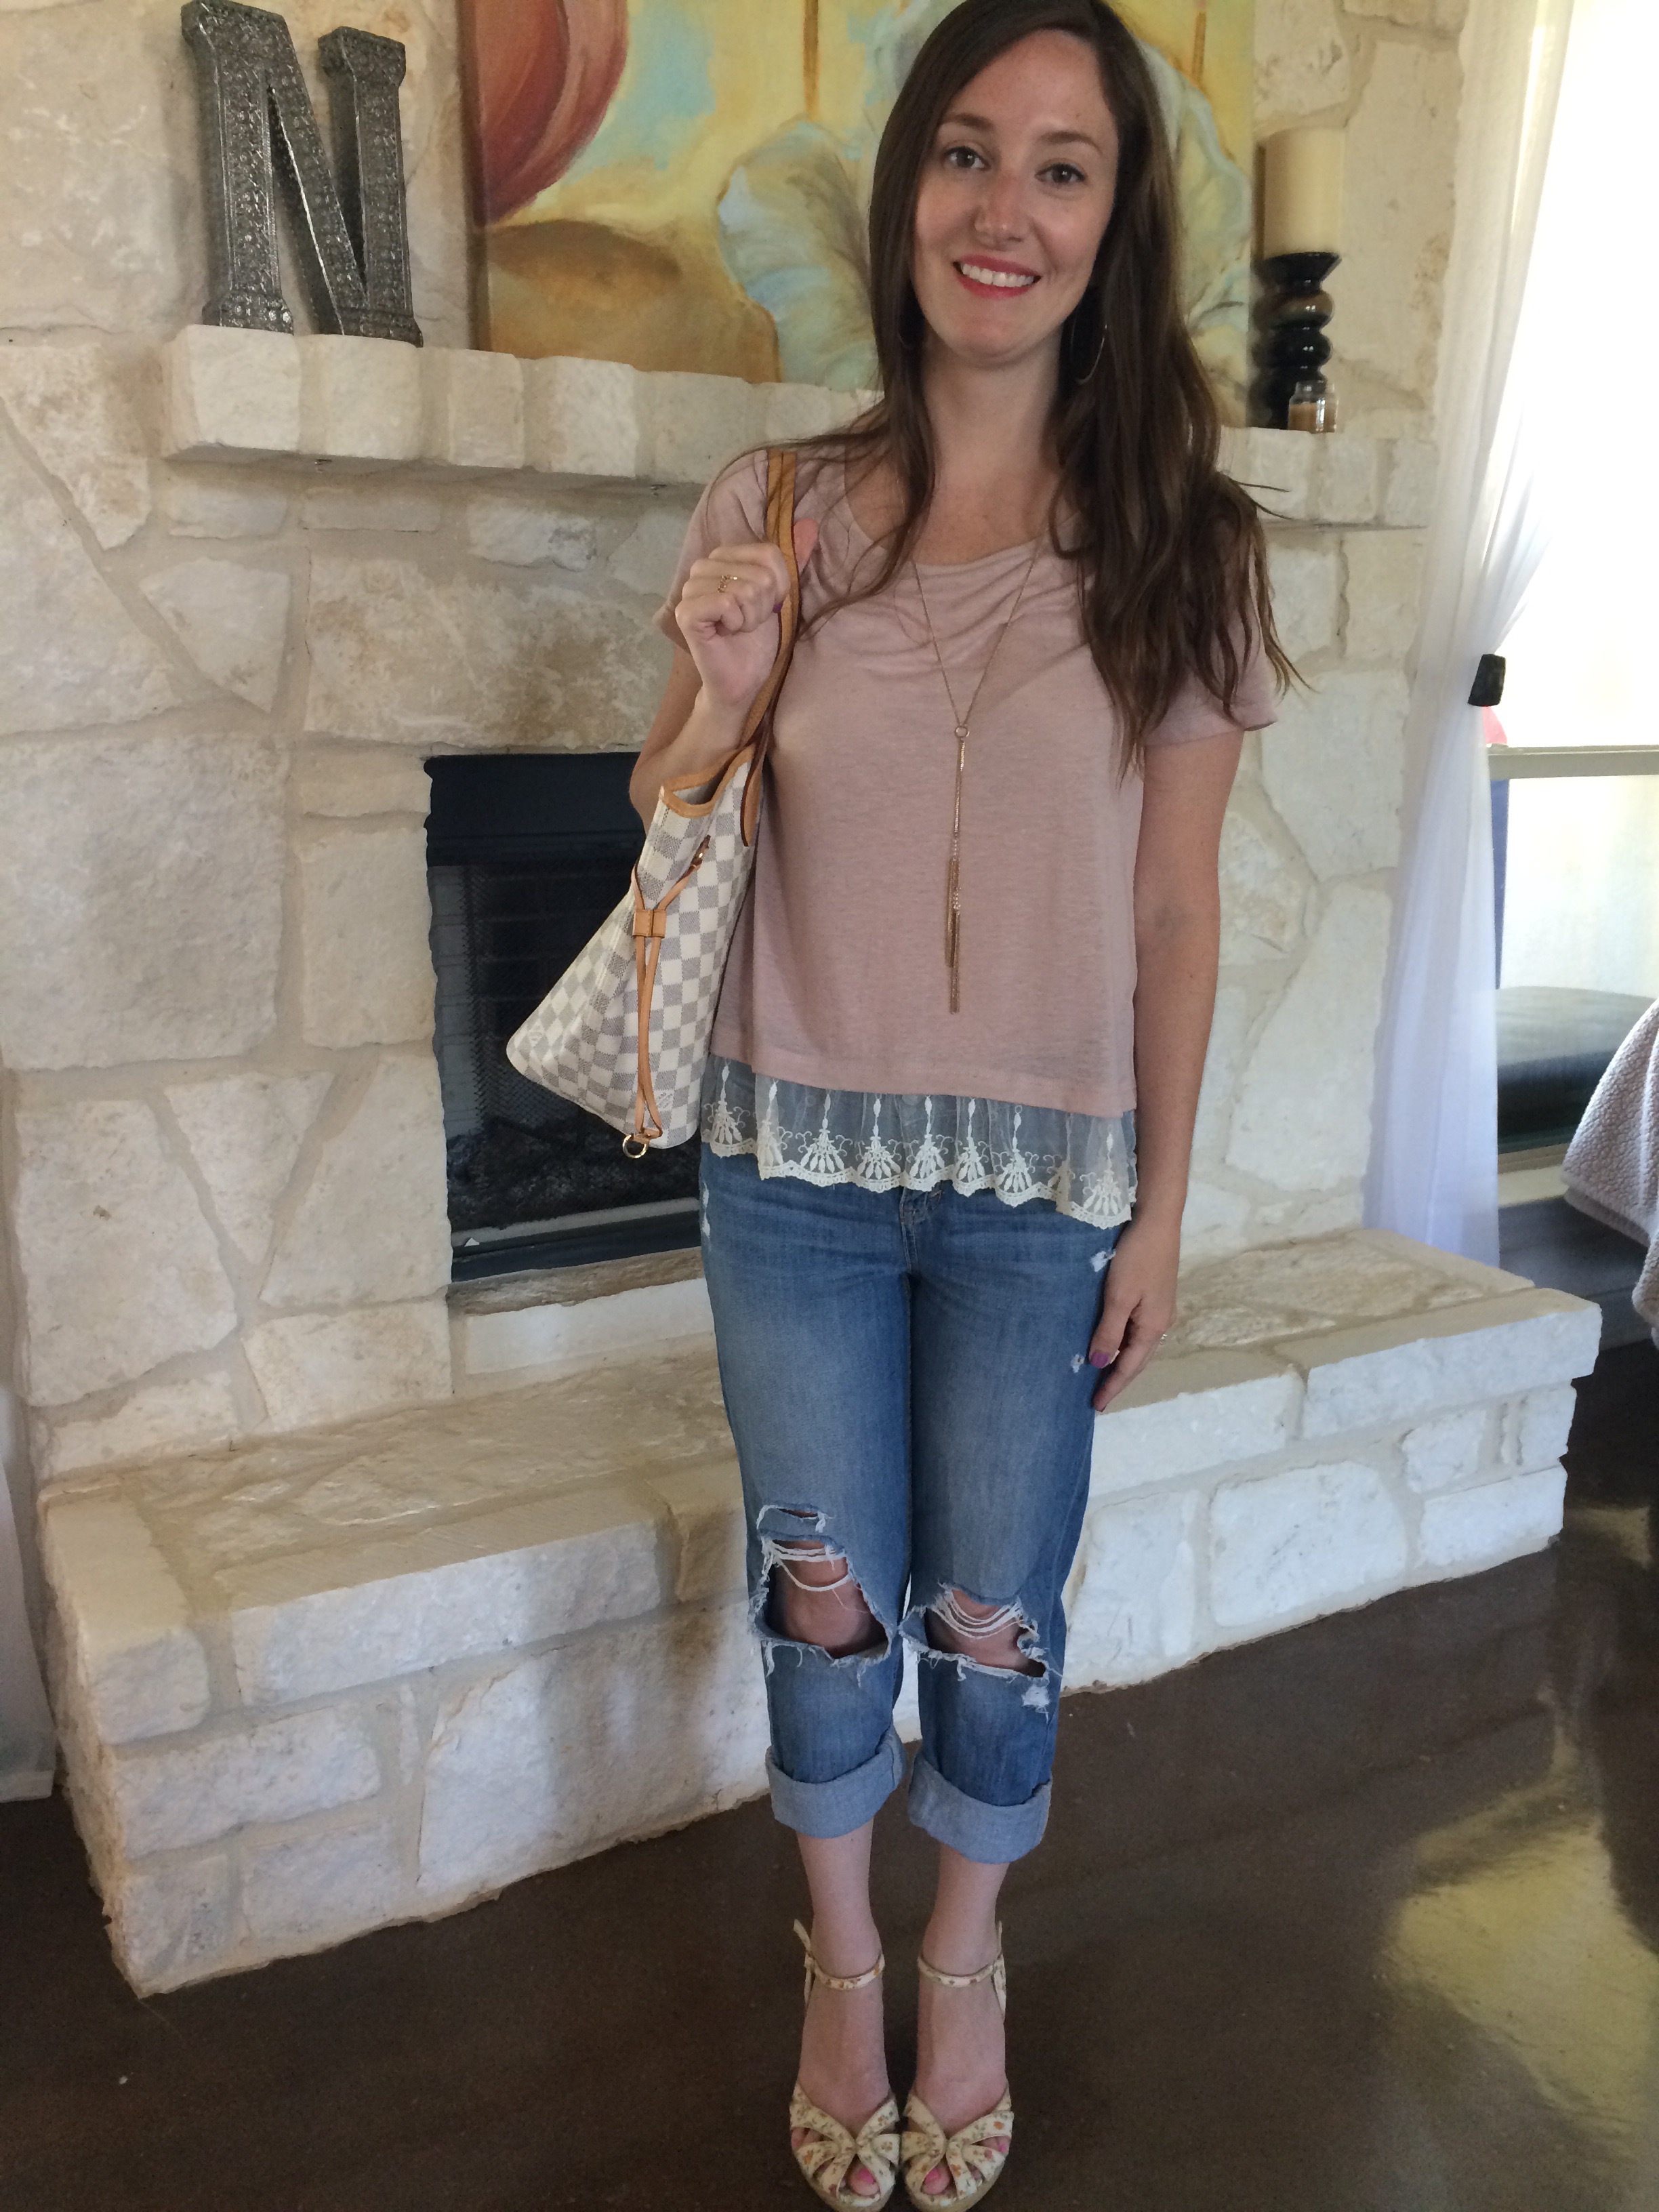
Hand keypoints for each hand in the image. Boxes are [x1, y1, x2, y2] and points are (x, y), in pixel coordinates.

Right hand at [673, 518, 819, 721]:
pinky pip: (725, 603)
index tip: (765, 608)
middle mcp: (702, 567)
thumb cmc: (758, 639)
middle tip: (748, 623)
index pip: (768, 554)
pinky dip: (736, 623)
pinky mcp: (686, 612)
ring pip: (743, 589)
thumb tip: (811, 526)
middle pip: (758, 574)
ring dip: (750, 617)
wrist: (743, 679)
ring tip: (738, 628)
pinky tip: (727, 633)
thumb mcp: (780, 597)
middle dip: (763, 605)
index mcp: (723, 556)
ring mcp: (690, 589)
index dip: (778, 587)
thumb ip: (792, 562)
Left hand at [1087, 1213, 1178, 1411]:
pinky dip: (1123, 1342)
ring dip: (1120, 1361)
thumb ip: (1109, 1332)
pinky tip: (1111, 1341)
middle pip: (1136, 1360)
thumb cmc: (1136, 1257)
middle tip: (1097, 1397)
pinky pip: (1136, 1330)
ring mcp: (1159, 1309)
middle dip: (1117, 1379)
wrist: (1157, 1221)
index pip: (1129, 1367)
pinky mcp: (1154, 1296)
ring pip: (1137, 1345)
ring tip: (1100, 1375)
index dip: (1112, 1387)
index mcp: (1152, 1328)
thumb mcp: (1118, 1297)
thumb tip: (1100, 1364)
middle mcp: (1160, 1323)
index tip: (1096, 1406)